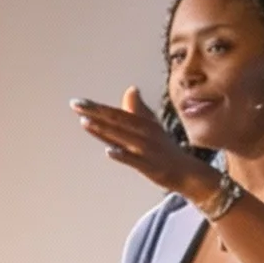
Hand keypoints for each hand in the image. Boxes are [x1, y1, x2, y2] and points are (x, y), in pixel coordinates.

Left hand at [72, 88, 211, 202]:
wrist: (188, 172)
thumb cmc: (166, 149)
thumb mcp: (152, 126)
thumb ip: (138, 110)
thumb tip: (131, 90)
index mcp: (142, 123)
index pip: (116, 112)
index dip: (97, 107)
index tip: (77, 102)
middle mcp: (144, 133)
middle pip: (116, 121)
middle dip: (95, 112)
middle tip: (75, 105)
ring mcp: (147, 149)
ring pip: (123, 137)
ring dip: (104, 130)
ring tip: (85, 122)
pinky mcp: (151, 166)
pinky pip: (135, 160)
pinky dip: (123, 155)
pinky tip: (109, 152)